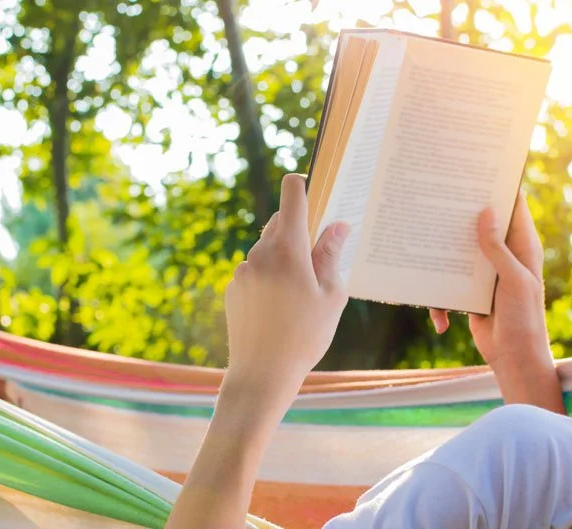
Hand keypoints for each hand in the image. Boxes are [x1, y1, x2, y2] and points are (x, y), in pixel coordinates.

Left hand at [166, 174, 349, 528]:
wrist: (261, 373)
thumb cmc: (305, 336)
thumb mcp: (330, 295)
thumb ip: (332, 254)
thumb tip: (338, 224)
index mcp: (288, 250)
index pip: (291, 196)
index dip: (301, 184)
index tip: (311, 187)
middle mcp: (260, 253)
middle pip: (279, 222)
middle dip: (298, 229)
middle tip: (318, 255)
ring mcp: (243, 271)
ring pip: (266, 247)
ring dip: (284, 255)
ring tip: (301, 291)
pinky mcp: (232, 288)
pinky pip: (255, 269)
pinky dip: (269, 275)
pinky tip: (281, 305)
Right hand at [430, 193, 563, 412]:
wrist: (515, 360)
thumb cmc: (523, 319)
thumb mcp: (513, 281)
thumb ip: (497, 248)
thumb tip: (485, 211)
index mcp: (522, 246)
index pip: (513, 206)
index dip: (501, 185)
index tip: (479, 166)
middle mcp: (504, 254)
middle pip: (480, 223)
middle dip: (459, 215)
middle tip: (437, 197)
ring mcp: (486, 273)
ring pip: (459, 252)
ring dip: (442, 256)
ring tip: (421, 250)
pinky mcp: (471, 291)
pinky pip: (448, 284)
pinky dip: (440, 302)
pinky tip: (441, 321)